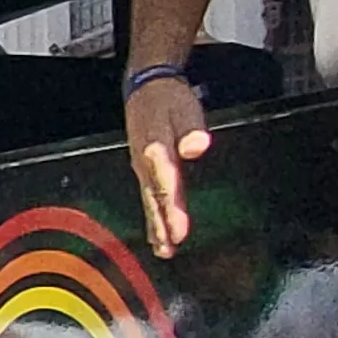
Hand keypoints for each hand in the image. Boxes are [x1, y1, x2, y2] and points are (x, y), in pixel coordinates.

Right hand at [124, 74, 212, 255]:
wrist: (146, 87)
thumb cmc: (169, 98)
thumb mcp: (185, 107)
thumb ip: (191, 129)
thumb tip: (196, 147)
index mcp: (155, 148)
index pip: (166, 184)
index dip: (173, 209)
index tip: (180, 232)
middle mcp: (144, 163)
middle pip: (154, 199)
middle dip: (161, 225)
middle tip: (168, 250)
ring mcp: (140, 168)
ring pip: (149, 202)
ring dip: (155, 227)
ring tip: (163, 250)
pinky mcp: (142, 170)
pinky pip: (147, 197)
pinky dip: (151, 216)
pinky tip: (156, 232)